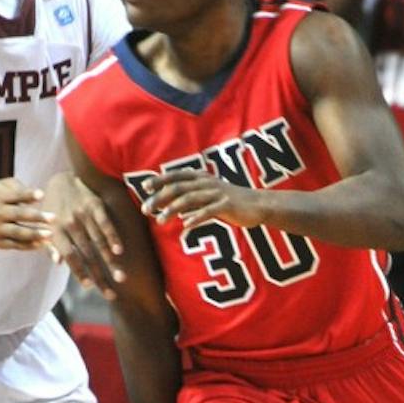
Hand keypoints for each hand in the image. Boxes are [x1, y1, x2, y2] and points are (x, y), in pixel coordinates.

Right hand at [0, 177, 55, 251]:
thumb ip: (17, 187)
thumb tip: (36, 196)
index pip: (15, 195)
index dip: (28, 195)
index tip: (42, 195)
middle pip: (18, 215)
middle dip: (36, 217)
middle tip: (54, 218)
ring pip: (17, 232)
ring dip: (34, 234)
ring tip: (50, 234)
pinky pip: (15, 245)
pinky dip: (29, 245)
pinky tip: (42, 244)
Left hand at [40, 171, 125, 296]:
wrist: (62, 179)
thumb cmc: (52, 208)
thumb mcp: (45, 226)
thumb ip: (50, 244)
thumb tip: (58, 263)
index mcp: (56, 231)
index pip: (70, 256)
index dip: (80, 272)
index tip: (90, 287)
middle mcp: (70, 223)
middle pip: (87, 255)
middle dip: (100, 276)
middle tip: (110, 294)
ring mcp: (84, 214)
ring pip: (99, 242)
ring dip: (111, 262)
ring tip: (121, 278)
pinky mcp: (95, 205)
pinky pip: (106, 223)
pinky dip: (113, 237)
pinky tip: (120, 251)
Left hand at [141, 169, 263, 228]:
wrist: (259, 205)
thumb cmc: (231, 202)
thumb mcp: (210, 198)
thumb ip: (193, 203)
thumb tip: (177, 213)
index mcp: (202, 178)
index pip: (177, 175)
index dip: (160, 180)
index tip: (144, 188)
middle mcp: (207, 183)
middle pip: (178, 187)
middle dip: (160, 198)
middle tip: (145, 209)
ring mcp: (217, 193)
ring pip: (190, 199)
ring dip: (172, 210)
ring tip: (160, 221)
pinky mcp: (227, 206)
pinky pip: (208, 212)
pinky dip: (195, 218)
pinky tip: (185, 227)